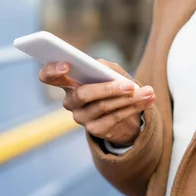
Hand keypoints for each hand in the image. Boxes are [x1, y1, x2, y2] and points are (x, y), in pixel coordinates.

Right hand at [39, 59, 154, 145]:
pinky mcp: (95, 131)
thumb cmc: (113, 84)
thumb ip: (104, 67)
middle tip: (129, 85)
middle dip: (108, 89)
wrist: (127, 112)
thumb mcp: (109, 71)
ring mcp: (81, 117)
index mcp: (68, 82)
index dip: (52, 71)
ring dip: (129, 99)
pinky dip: (133, 108)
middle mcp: (70, 101)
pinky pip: (114, 118)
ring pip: (103, 106)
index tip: (66, 64)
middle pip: (83, 94)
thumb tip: (102, 69)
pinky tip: (147, 101)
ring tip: (148, 92)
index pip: (48, 76)